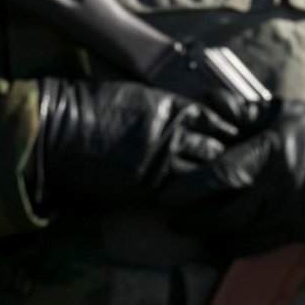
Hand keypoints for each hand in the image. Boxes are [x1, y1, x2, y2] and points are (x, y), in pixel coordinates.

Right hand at [33, 78, 245, 209]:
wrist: (58, 130)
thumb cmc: (89, 109)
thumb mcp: (136, 99)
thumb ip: (166, 110)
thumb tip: (188, 120)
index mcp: (171, 107)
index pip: (217, 121)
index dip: (228, 132)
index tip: (238, 142)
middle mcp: (172, 133)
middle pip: (220, 148)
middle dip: (233, 159)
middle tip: (246, 171)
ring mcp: (161, 162)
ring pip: (207, 173)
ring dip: (219, 182)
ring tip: (234, 192)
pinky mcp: (147, 188)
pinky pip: (183, 196)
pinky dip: (197, 200)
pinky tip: (210, 206)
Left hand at [167, 102, 304, 253]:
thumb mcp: (281, 112)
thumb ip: (243, 111)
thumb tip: (207, 101)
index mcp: (270, 156)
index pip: (222, 176)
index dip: (188, 189)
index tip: (164, 196)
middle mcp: (276, 190)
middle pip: (224, 215)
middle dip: (193, 220)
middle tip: (173, 217)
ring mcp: (287, 214)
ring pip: (238, 236)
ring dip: (209, 236)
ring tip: (193, 229)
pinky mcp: (295, 231)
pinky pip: (257, 247)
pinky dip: (233, 248)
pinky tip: (219, 241)